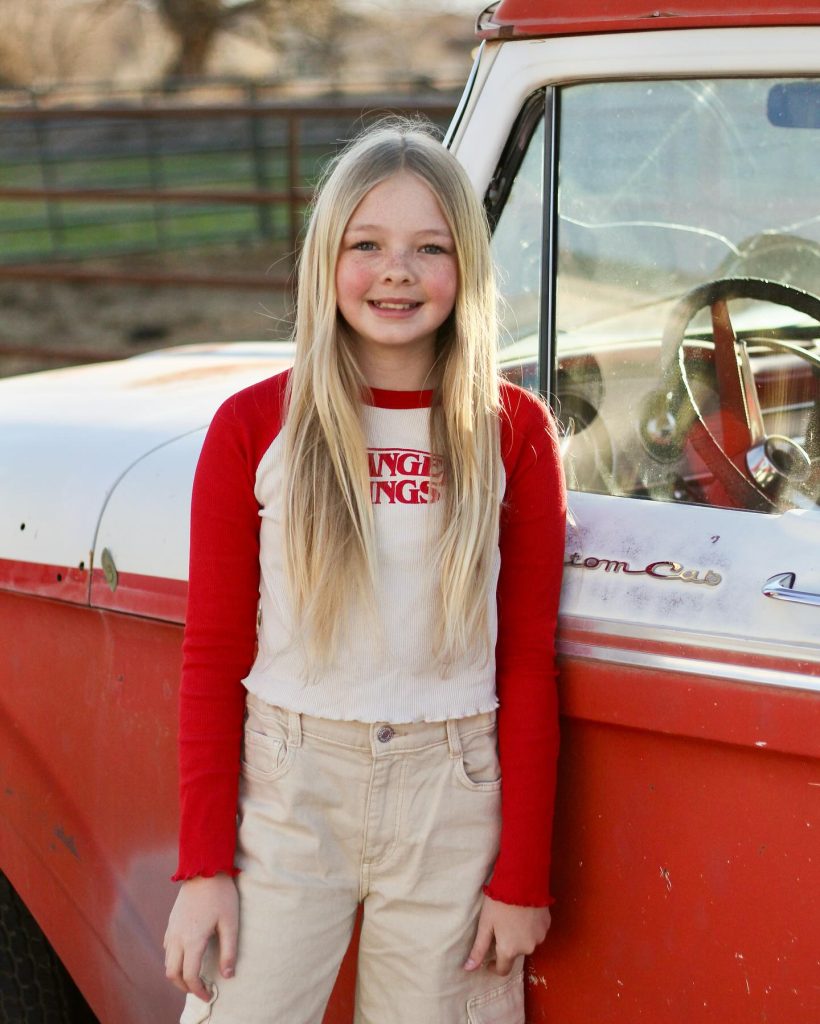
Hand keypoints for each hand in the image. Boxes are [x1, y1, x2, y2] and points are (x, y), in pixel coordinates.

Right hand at [163, 874, 238, 1000]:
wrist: (205, 868)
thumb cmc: (221, 895)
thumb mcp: (230, 922)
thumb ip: (229, 951)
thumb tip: (228, 975)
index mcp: (192, 940)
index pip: (190, 976)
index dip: (198, 990)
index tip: (208, 995)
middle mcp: (177, 938)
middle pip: (172, 974)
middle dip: (184, 987)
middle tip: (199, 989)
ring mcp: (172, 929)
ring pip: (167, 962)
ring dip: (178, 974)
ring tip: (194, 976)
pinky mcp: (171, 922)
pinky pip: (167, 949)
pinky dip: (174, 960)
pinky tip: (187, 956)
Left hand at [463, 895, 550, 976]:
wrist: (522, 881)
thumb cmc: (499, 902)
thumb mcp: (485, 924)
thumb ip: (478, 949)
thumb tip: (469, 969)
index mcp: (510, 950)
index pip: (503, 970)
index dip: (494, 966)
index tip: (489, 959)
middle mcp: (527, 948)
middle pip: (515, 954)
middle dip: (507, 946)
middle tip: (500, 928)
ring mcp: (539, 937)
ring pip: (527, 943)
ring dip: (520, 937)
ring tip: (512, 919)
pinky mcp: (547, 926)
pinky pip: (536, 932)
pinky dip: (530, 928)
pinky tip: (524, 914)